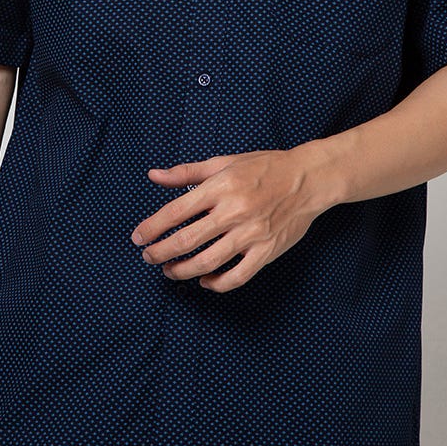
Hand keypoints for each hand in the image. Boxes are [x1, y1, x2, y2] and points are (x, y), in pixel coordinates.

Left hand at [132, 147, 327, 291]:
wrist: (308, 179)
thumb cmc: (265, 168)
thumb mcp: (225, 162)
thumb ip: (187, 172)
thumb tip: (154, 176)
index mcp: (221, 187)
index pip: (176, 212)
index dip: (152, 228)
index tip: (138, 238)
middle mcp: (233, 211)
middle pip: (186, 240)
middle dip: (160, 252)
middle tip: (148, 256)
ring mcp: (251, 234)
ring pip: (207, 262)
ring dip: (181, 270)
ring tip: (168, 270)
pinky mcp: (266, 251)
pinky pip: (236, 276)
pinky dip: (216, 283)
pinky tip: (204, 280)